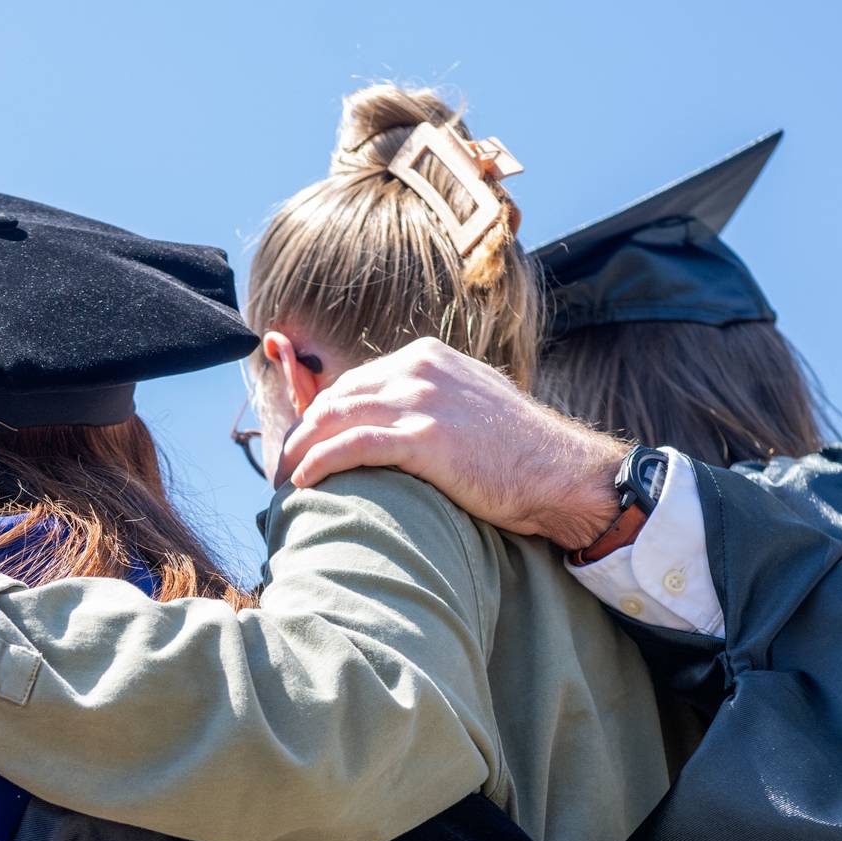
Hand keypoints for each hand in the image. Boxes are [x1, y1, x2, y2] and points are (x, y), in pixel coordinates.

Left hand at [278, 338, 629, 552]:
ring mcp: (421, 401)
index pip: (351, 383)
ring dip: (299, 451)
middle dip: (300, 434)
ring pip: (335, 419)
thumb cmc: (518, 451)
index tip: (302, 445)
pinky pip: (352, 446)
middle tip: (280, 468)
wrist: (561, 472)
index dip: (318, 416)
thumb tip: (393, 423)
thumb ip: (430, 402)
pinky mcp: (425, 438)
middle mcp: (418, 370)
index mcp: (425, 357)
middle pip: (334, 398)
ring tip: (284, 480)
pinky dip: (320, 463)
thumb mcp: (469, 404)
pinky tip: (304, 483)